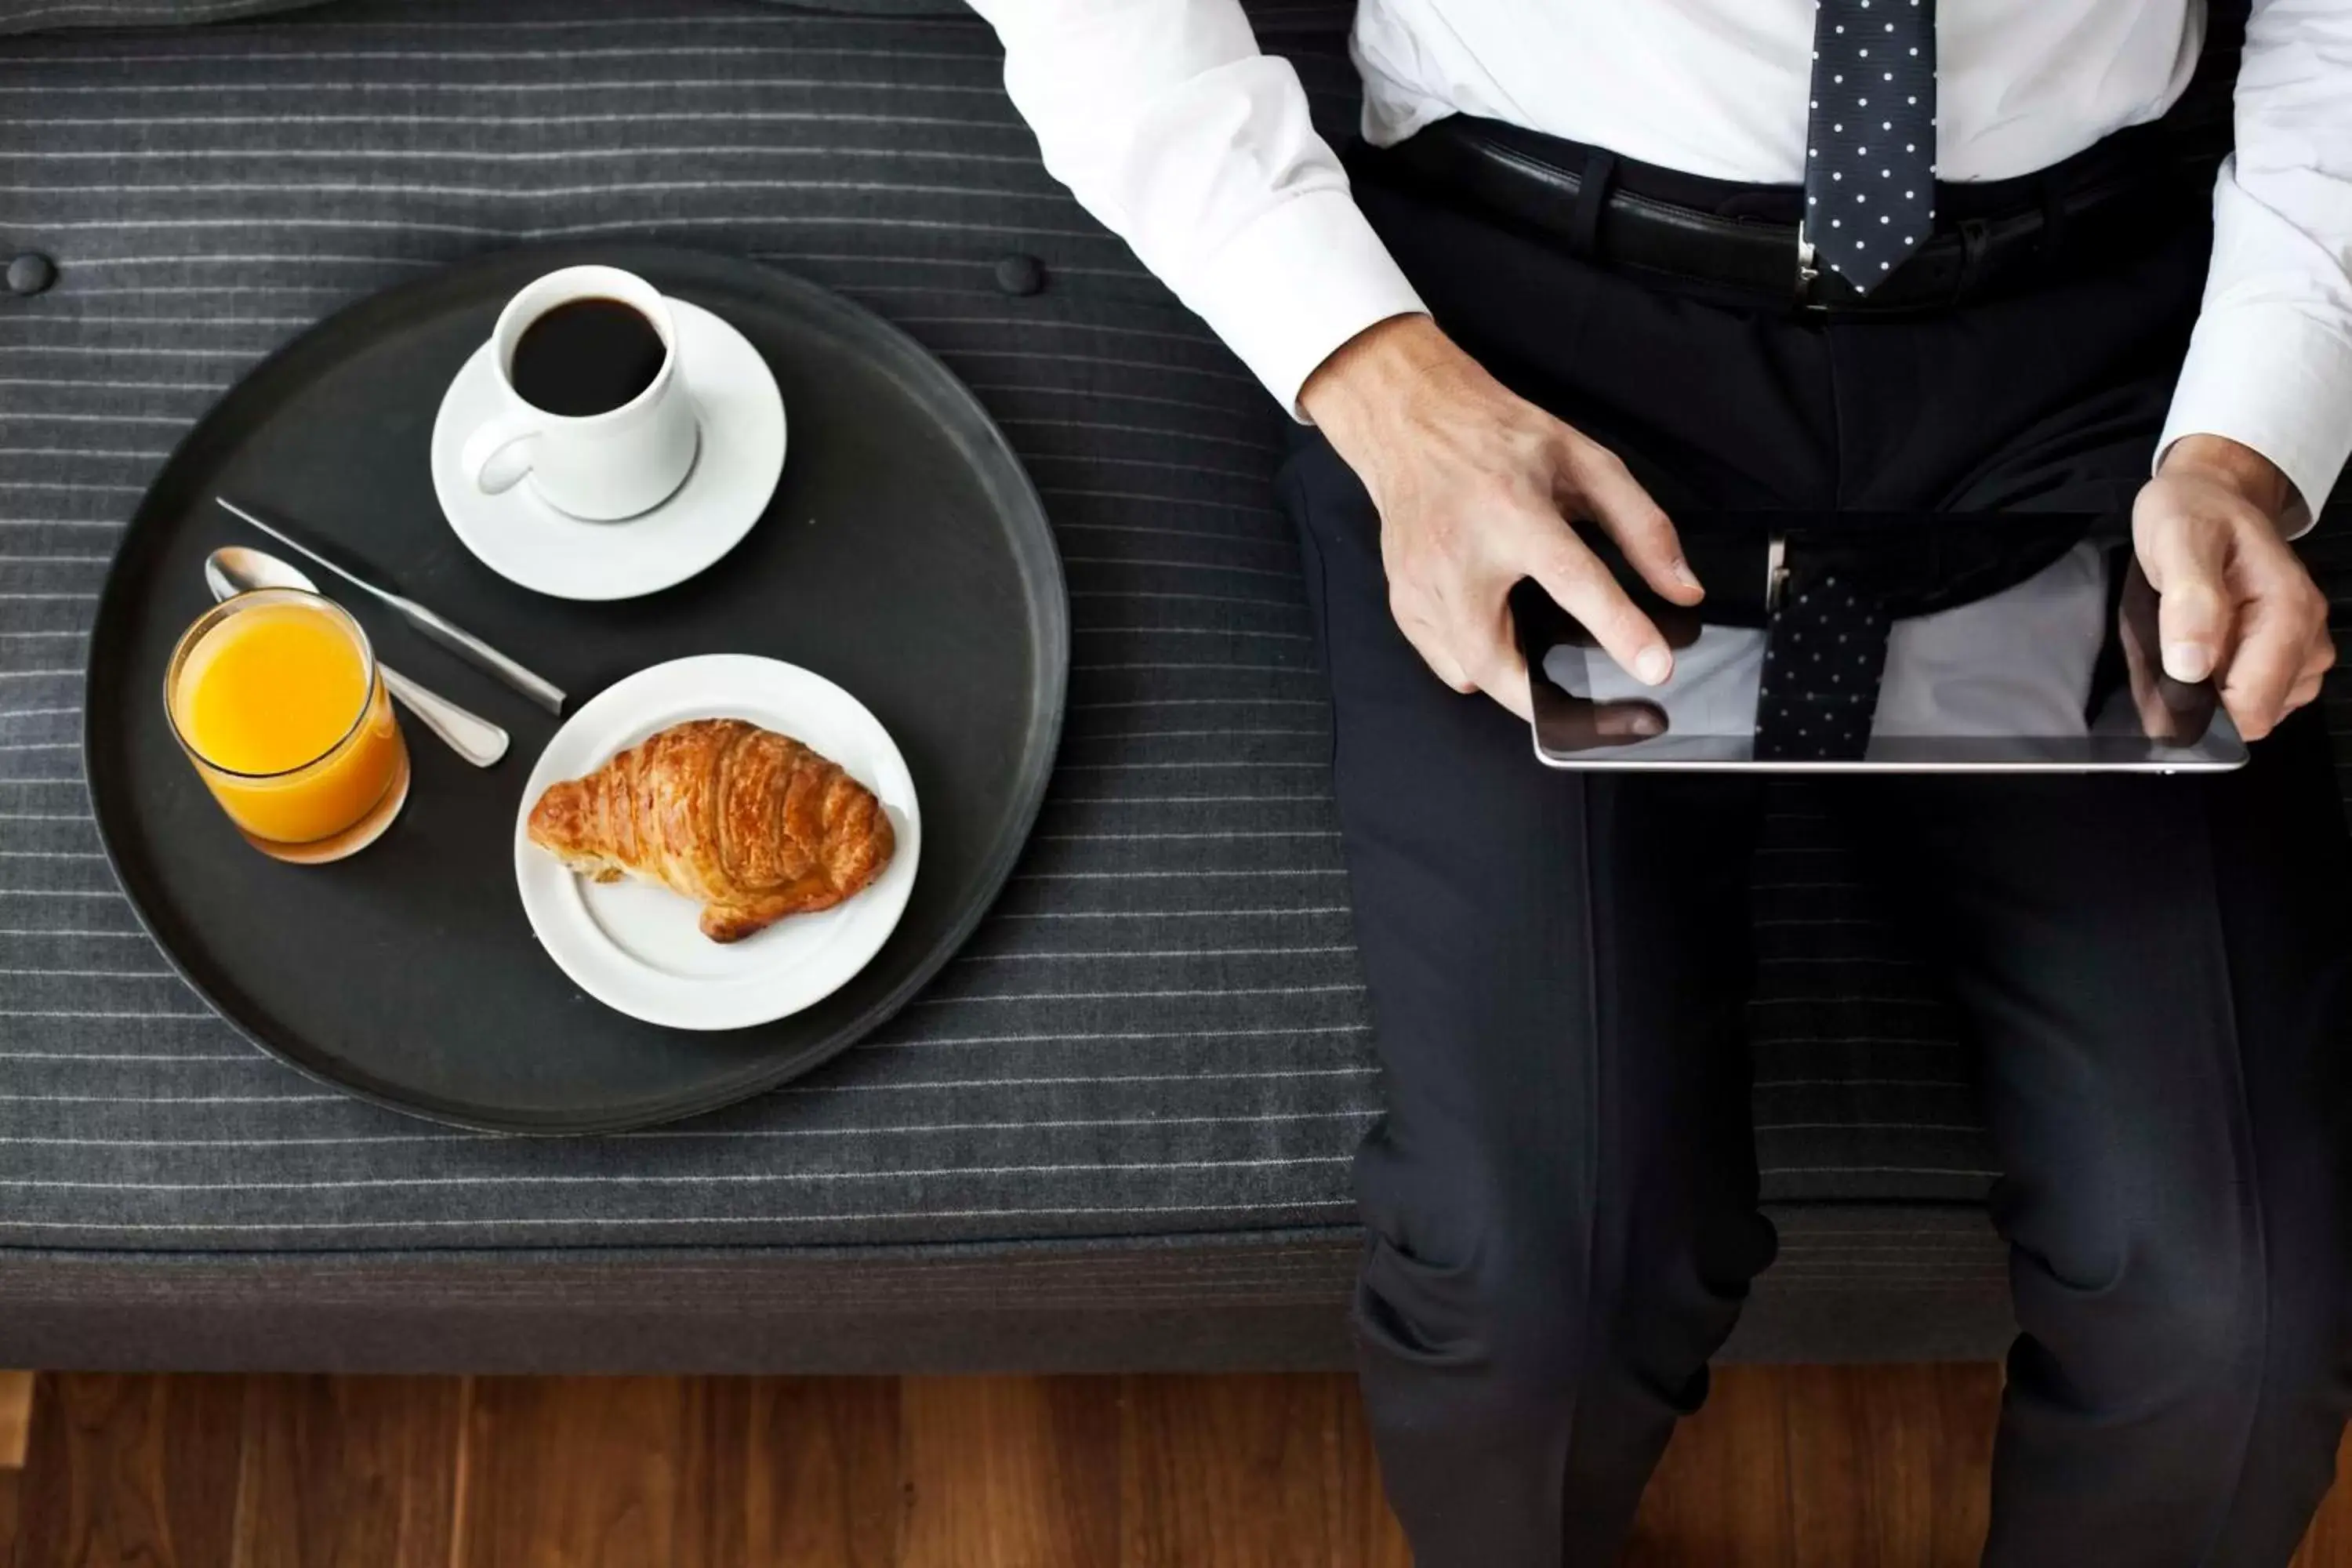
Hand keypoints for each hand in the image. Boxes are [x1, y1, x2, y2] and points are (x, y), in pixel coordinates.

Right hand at [1300, 315, 1701, 719]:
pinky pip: (1442, 660)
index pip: (1571, 579)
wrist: (1412, 422)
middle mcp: (1460, 551)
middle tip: (1584, 699)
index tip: (1653, 669)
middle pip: (1496, 657)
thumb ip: (1642, 525)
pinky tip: (1494, 632)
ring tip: (1537, 657)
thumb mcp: (1586, 461)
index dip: (1618, 629)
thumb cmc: (1498, 438)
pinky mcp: (1402, 599)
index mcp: (1513, 509)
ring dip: (1509, 679)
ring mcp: (1421, 581)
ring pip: (1465, 671)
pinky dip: (1472, 664)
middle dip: (1543, 696)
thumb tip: (1681, 588)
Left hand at [2133, 435, 2334, 741]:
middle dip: (2206, 699)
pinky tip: (2200, 647)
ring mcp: (2299, 650)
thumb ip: (2189, 600)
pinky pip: (2252, 693)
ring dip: (2211, 689)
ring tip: (2185, 640)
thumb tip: (2192, 667)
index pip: (2255, 706)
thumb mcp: (2179, 540)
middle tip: (2171, 650)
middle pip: (2255, 714)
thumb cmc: (2194, 511)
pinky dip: (2219, 682)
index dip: (2205, 710)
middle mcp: (2307, 638)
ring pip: (2253, 708)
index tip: (2168, 685)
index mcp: (2289, 612)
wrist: (2212, 494)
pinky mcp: (2284, 657)